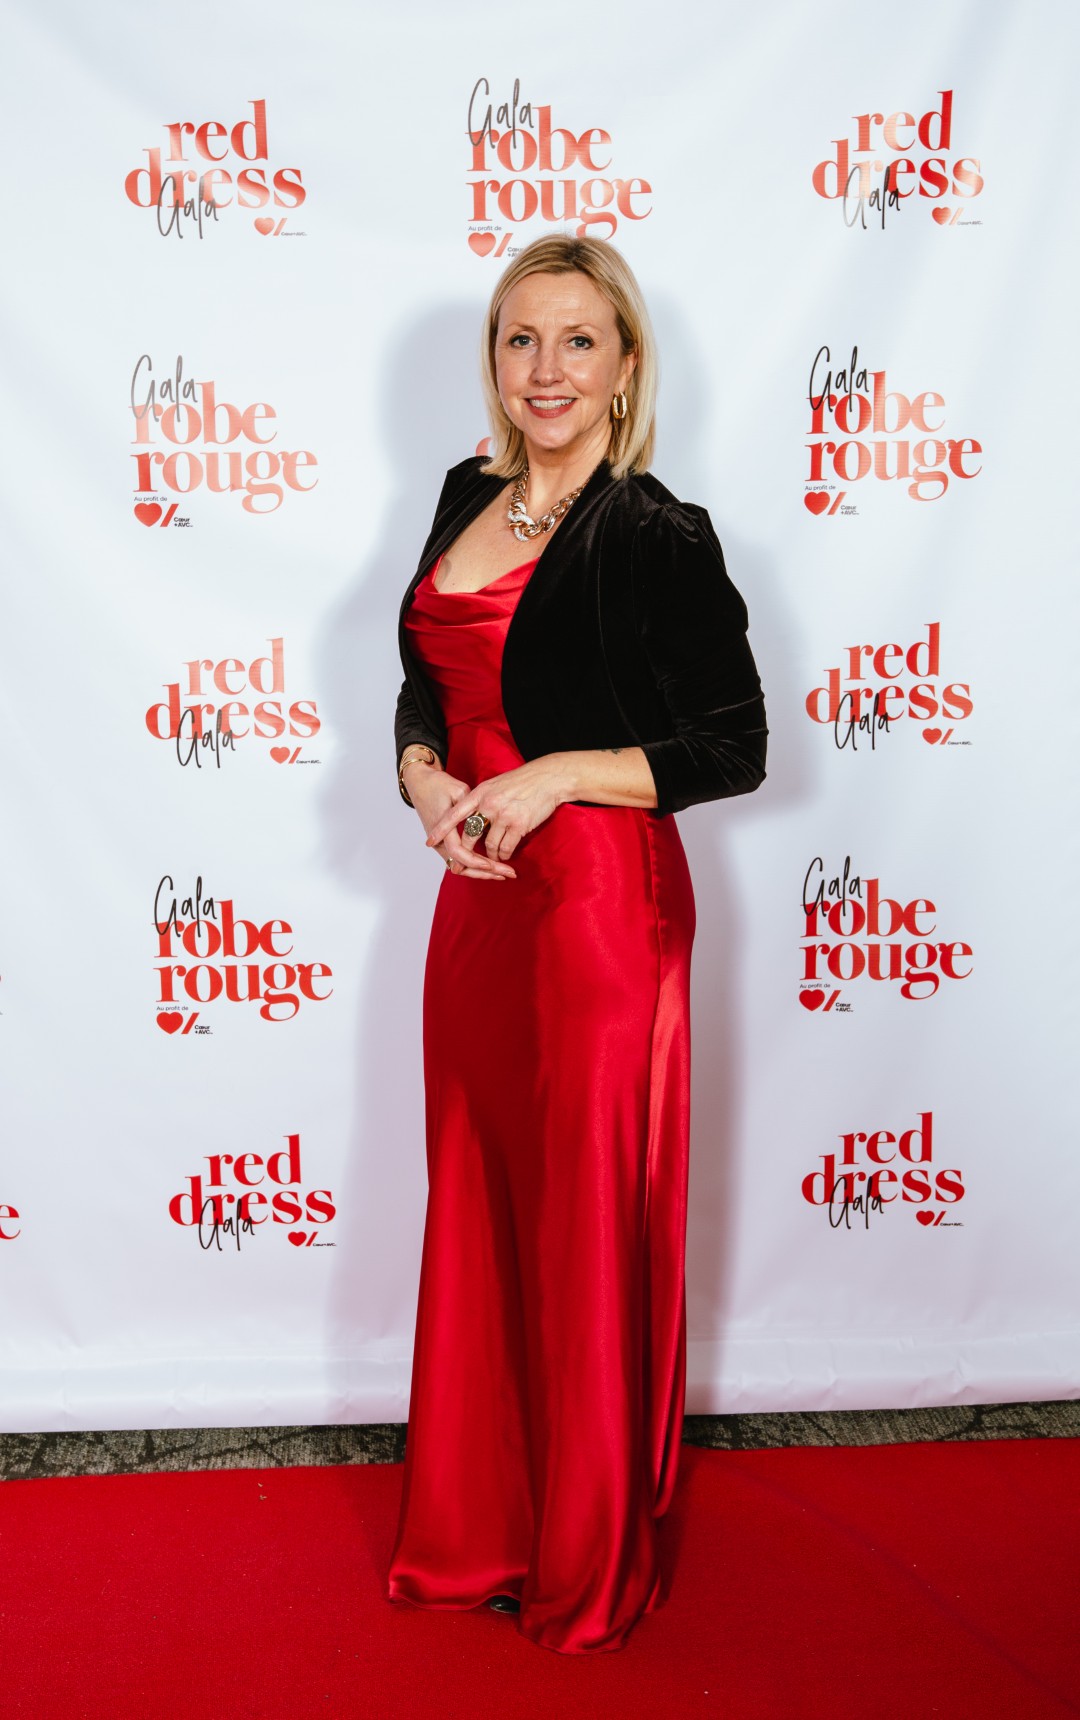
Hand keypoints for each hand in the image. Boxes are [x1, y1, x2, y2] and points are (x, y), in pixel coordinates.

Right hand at [405, 763, 516, 880]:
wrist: (420, 784)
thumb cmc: (439, 785)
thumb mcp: (459, 791)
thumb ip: (473, 807)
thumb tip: (493, 821)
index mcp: (442, 826)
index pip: (458, 852)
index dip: (476, 860)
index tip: (492, 863)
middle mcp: (439, 840)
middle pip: (461, 866)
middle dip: (485, 872)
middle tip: (508, 873)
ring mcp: (440, 845)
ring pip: (460, 867)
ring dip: (480, 872)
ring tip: (502, 873)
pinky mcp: (443, 845)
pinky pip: (459, 861)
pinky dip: (474, 867)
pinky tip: (491, 867)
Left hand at [424, 756, 570, 865]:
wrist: (548, 778)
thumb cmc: (523, 781)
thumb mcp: (495, 785)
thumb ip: (482, 799)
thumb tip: (472, 816)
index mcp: (480, 793)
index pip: (455, 814)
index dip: (441, 829)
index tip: (429, 841)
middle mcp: (489, 804)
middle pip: (471, 835)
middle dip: (466, 853)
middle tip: (460, 864)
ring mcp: (504, 815)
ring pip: (490, 845)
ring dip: (491, 856)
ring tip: (494, 860)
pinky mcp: (519, 824)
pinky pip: (506, 847)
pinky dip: (505, 855)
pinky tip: (506, 856)